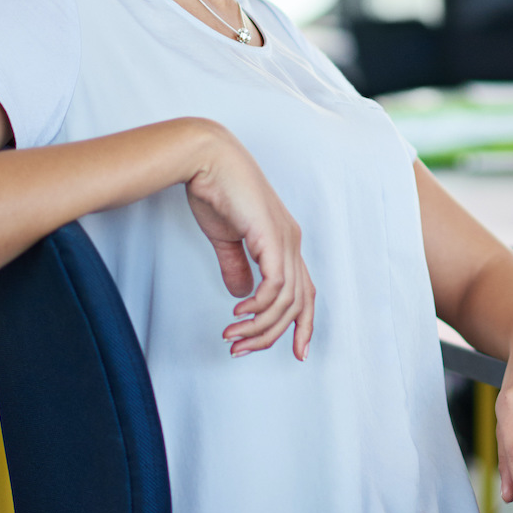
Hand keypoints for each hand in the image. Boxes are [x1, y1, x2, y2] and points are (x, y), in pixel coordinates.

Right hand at [182, 123, 316, 358]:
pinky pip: (277, 284)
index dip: (303, 325)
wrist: (207, 159)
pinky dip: (260, 306)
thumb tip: (241, 295)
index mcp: (285, 242)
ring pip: (287, 300)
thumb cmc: (216, 191)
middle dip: (273, 335)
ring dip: (259, 326)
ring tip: (233, 337)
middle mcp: (292, 242)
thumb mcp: (226, 238)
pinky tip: (239, 314)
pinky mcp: (272, 237)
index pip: (305, 292)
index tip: (295, 353)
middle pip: (300, 304)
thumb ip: (236, 266)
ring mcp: (285, 239)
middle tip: (242, 351)